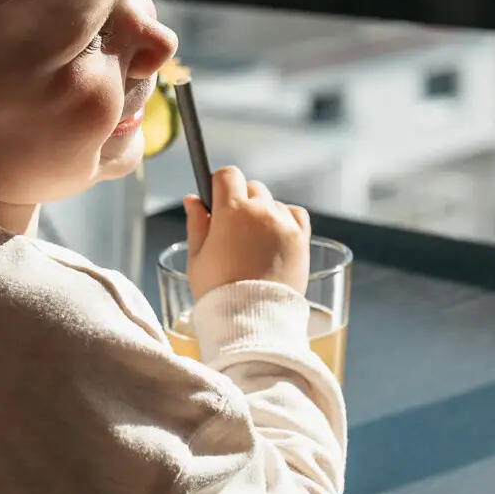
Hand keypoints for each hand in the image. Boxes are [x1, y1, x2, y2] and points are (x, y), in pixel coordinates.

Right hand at [184, 166, 310, 300]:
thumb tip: (193, 200)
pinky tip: (275, 237)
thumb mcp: (197, 257)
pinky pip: (295, 215)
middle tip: (233, 228)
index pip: (228, 174)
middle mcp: (262, 211)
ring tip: (254, 242)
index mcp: (232, 211)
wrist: (252, 319)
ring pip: (273, 202)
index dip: (219, 184)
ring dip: (263, 213)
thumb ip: (196, 223)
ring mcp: (285, 224)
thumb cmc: (218, 291)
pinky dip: (286, 220)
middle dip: (241, 200)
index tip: (216, 200)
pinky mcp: (301, 239)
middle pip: (252, 187)